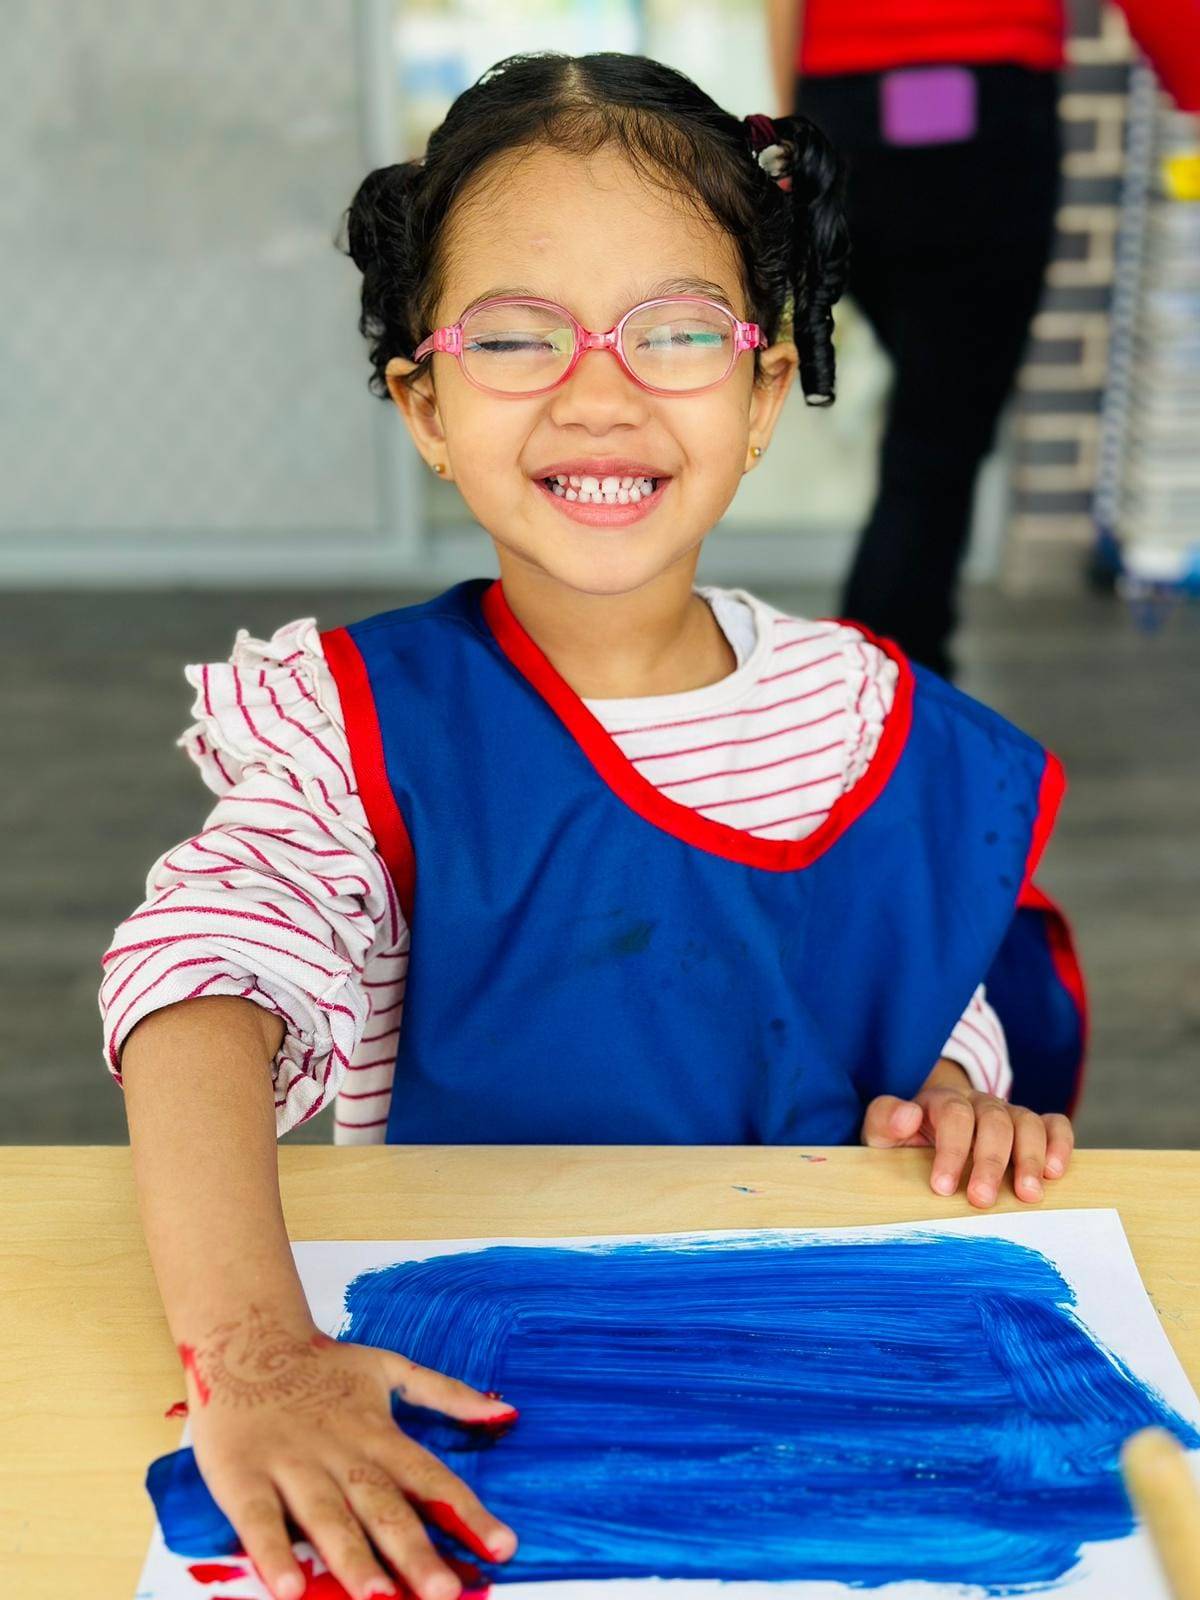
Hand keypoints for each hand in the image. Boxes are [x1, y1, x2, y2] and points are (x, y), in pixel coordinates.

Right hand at [180, 1304, 517, 1599]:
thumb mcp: (389, 1368)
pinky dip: (272, 1553)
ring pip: (327, 1518)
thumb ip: (446, 1392)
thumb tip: (506, 1410)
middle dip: (414, 1552)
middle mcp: (341, 1452)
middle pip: (383, 1507)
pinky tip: (287, 1589)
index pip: (431, 1478)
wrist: (243, 1339)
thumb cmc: (321, 1368)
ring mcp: (291, 1464)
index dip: (467, 1513)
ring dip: (353, 1559)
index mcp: (378, 1434)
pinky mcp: (242, 1475)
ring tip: (378, 1598)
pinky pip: (258, 1520)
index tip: (503, 1548)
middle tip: (444, 1592)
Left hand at [860, 1059, 1074, 1208]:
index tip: (943, 1188)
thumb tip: (908, 1115)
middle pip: (994, 1120)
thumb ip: (886, 1120)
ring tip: (1028, 1195)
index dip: (951, 1150)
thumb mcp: (882, 1131)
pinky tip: (1054, 1172)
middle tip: (982, 1200)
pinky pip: (1053, 1124)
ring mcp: (1007, 1114)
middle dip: (990, 1162)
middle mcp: (978, 1103)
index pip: (953, 1115)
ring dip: (1030, 1158)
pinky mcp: (1030, 1128)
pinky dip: (1059, 1143)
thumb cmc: (905, 1139)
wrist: (927, 1129)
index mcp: (941, 1101)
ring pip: (1027, 1122)